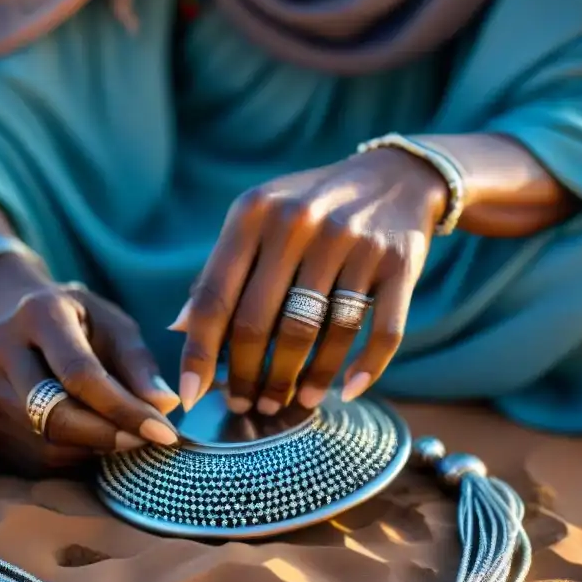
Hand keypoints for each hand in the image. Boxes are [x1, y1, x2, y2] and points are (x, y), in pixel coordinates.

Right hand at [0, 279, 180, 476]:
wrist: (20, 325)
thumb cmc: (81, 326)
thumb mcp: (115, 327)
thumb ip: (139, 365)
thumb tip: (165, 406)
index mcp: (37, 313)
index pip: (80, 374)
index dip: (123, 408)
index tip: (163, 431)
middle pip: (56, 414)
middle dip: (109, 436)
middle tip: (147, 444)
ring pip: (46, 444)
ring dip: (92, 450)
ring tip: (121, 438)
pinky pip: (31, 460)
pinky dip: (69, 459)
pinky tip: (88, 442)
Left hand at [173, 148, 445, 413]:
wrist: (396, 177)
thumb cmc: (310, 208)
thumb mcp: (258, 220)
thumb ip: (221, 269)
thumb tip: (181, 327)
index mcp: (254, 213)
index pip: (216, 297)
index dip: (200, 352)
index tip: (191, 395)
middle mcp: (301, 224)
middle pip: (262, 324)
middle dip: (249, 377)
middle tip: (246, 405)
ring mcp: (353, 244)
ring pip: (318, 334)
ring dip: (302, 381)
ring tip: (292, 404)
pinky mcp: (399, 264)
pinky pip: (381, 333)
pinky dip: (364, 369)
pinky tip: (347, 392)